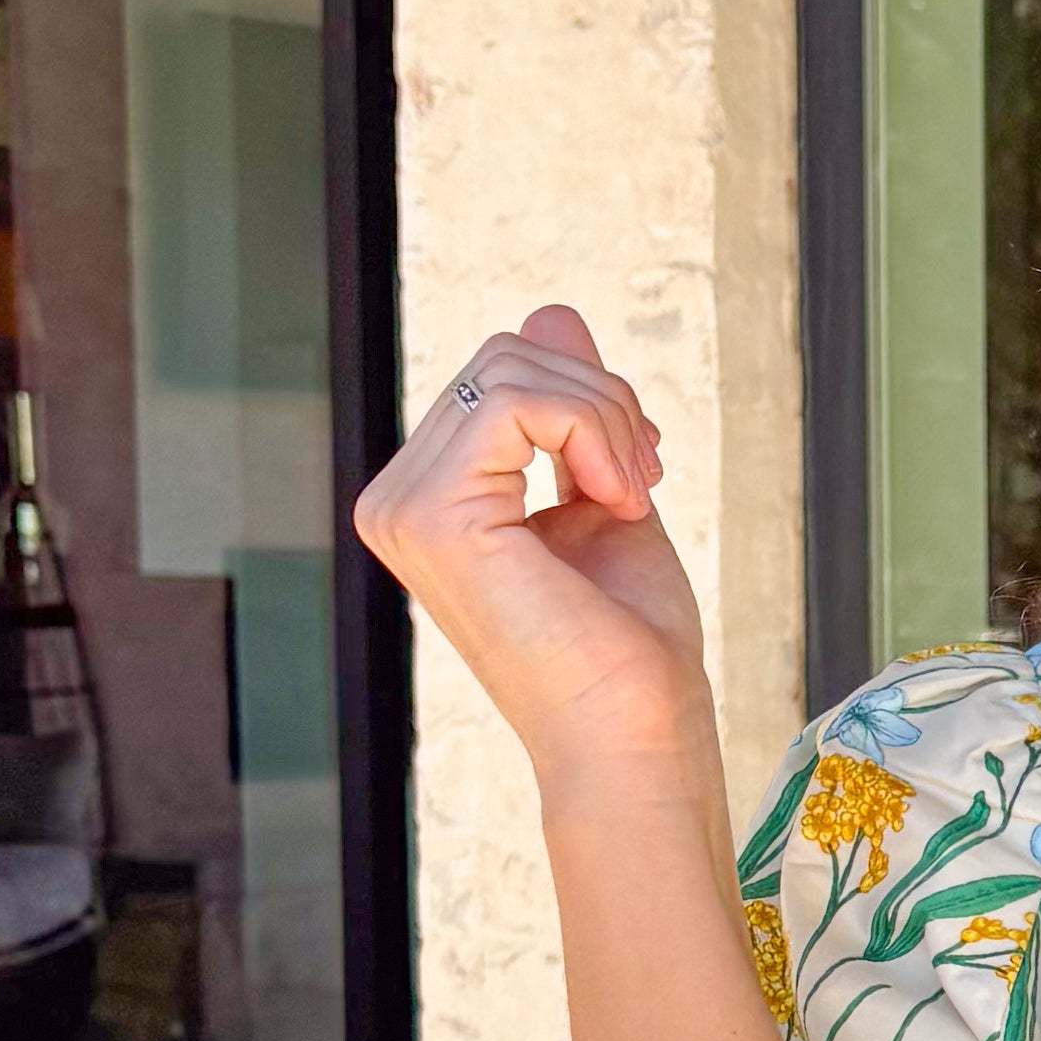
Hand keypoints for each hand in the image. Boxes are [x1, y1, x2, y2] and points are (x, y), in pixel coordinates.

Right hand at [355, 303, 710, 782]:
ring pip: (511, 369)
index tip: (640, 470)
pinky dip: (591, 431)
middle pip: (501, 357)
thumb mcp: (603, 490)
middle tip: (643, 482)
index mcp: (430, 497)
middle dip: (600, 401)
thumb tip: (550, 309)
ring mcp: (404, 506)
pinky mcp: (433, 513)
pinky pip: (517, 401)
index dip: (587, 400)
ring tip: (634, 496)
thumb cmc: (628, 644)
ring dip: (606, 420)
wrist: (636, 732)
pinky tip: (617, 499)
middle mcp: (397, 499)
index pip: (499, 376)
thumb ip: (574, 410)